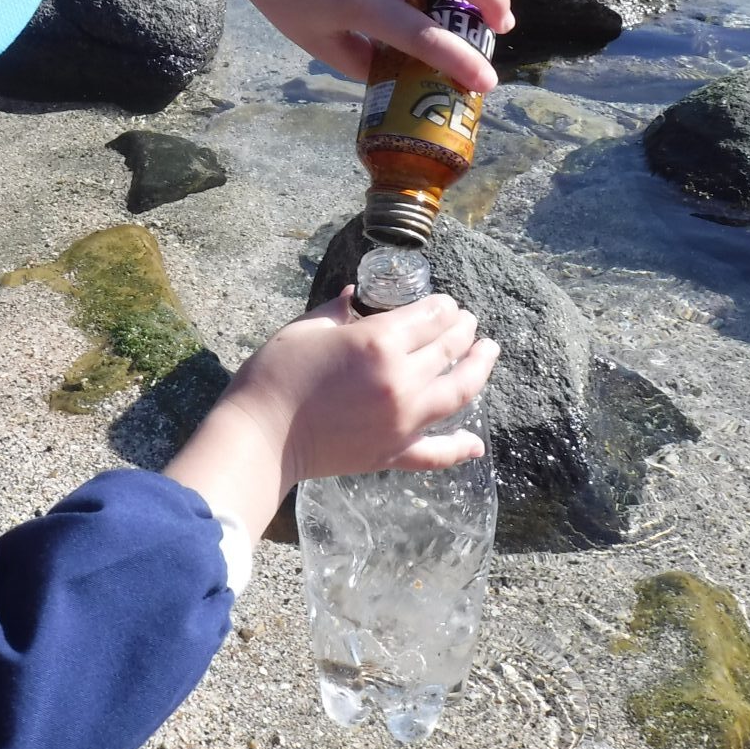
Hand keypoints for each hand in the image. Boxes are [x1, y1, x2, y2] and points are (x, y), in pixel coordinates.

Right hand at [163, 290, 497, 537]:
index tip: (447, 302)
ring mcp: (402, 420)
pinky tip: (476, 444)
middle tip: (469, 321)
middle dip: (463, 329)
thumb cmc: (274, 375)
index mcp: (378, 343)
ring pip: (459, 393)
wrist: (260, 437)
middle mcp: (401, 380)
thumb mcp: (304, 329)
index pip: (428, 317)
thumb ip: (336, 310)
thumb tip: (352, 295)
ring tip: (488, 352)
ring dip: (479, 369)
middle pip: (448, 349)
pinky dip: (459, 449)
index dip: (442, 306)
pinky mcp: (394, 453)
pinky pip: (437, 453)